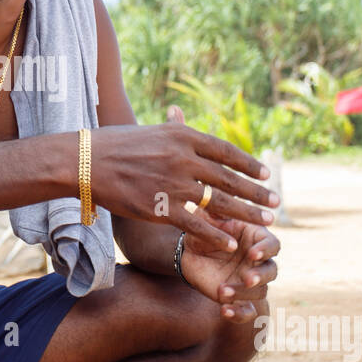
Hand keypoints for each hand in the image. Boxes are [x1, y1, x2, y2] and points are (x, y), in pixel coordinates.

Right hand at [90, 105, 279, 254]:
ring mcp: (173, 184)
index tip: (264, 174)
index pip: (225, 151)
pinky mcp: (160, 207)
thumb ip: (173, 131)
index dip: (248, 164)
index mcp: (182, 136)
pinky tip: (231, 241)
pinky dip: (216, 234)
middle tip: (276, 202)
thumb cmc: (114, 145)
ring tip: (266, 222)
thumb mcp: (150, 130)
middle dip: (256, 192)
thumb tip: (182, 119)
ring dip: (246, 214)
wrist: (85, 161)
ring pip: (219, 202)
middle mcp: (183, 158)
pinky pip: (196, 224)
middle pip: (229, 178)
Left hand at [181, 217, 279, 320]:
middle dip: (260, 276)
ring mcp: (250, 281)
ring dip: (243, 294)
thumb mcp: (205, 218)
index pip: (272, 245)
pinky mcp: (239, 299)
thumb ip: (214, 210)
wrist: (188, 253)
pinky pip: (247, 311)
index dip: (265, 250)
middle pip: (272, 271)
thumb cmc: (202, 229)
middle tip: (247, 278)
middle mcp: (258, 262)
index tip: (252, 254)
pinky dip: (239, 314)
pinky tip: (225, 311)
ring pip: (260, 292)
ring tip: (223, 292)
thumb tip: (217, 197)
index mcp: (256, 239)